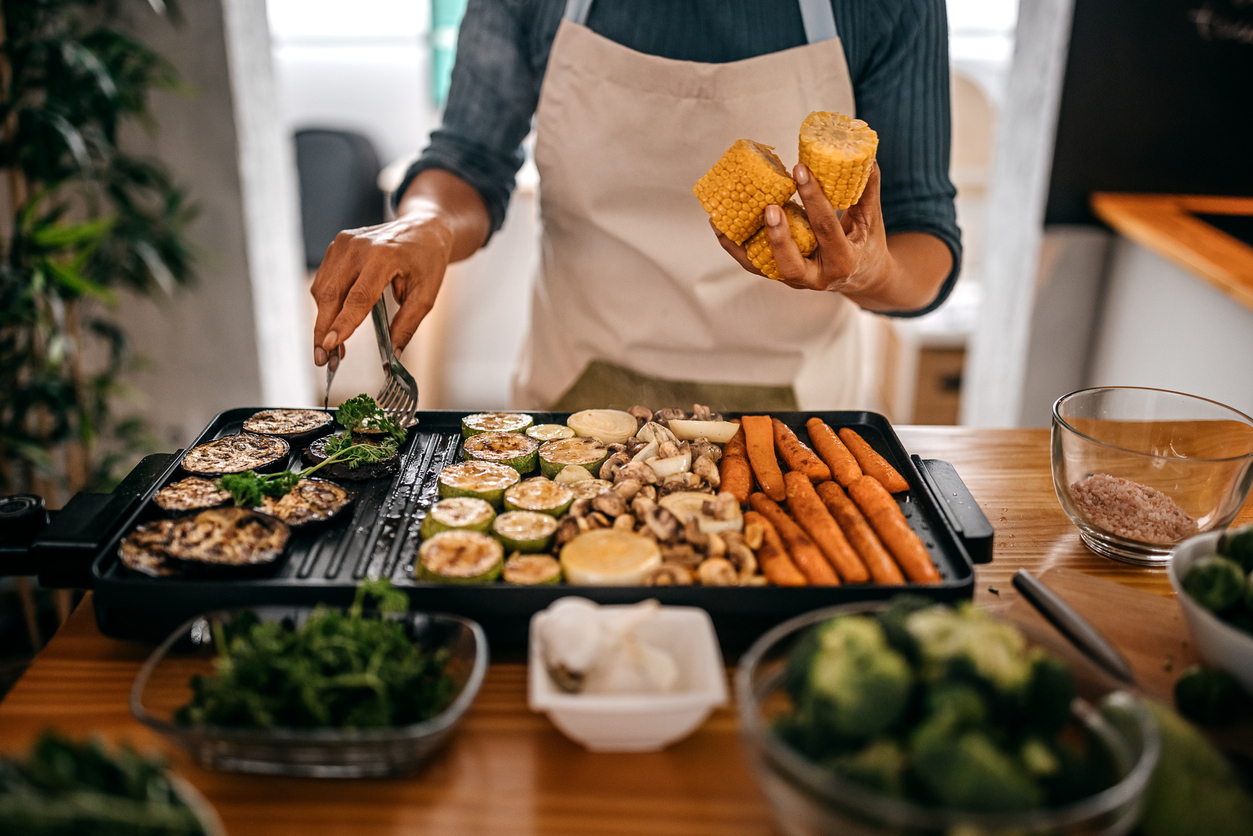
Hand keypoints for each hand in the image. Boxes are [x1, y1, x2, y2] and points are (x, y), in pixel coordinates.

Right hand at [310, 208, 453, 367]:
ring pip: (324, 290)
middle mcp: (358, 247)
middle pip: (333, 295)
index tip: (330, 345)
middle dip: (325, 330)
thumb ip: (407, 325)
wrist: (423, 228)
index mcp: (384, 255)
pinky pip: (325, 281)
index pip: (359, 296)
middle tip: (324, 361)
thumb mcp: (426, 295)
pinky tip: (336, 323)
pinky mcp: (337, 246)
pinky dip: (328, 305)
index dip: (343, 323)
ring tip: (333, 349)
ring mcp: (344, 243)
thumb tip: (393, 355)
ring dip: (324, 321)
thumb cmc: (428, 260)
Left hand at [715, 161, 892, 295]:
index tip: (799, 170)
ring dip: (740, 245)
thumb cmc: (866, 243)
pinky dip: (735, 247)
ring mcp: (796, 280)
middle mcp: (816, 277)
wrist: (861, 277)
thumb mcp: (871, 219)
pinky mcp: (781, 277)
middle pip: (791, 262)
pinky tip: (719, 227)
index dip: (813, 198)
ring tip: (721, 219)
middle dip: (777, 236)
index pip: (826, 227)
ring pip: (764, 267)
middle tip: (768, 208)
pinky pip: (753, 264)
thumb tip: (865, 155)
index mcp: (843, 261)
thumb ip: (867, 190)